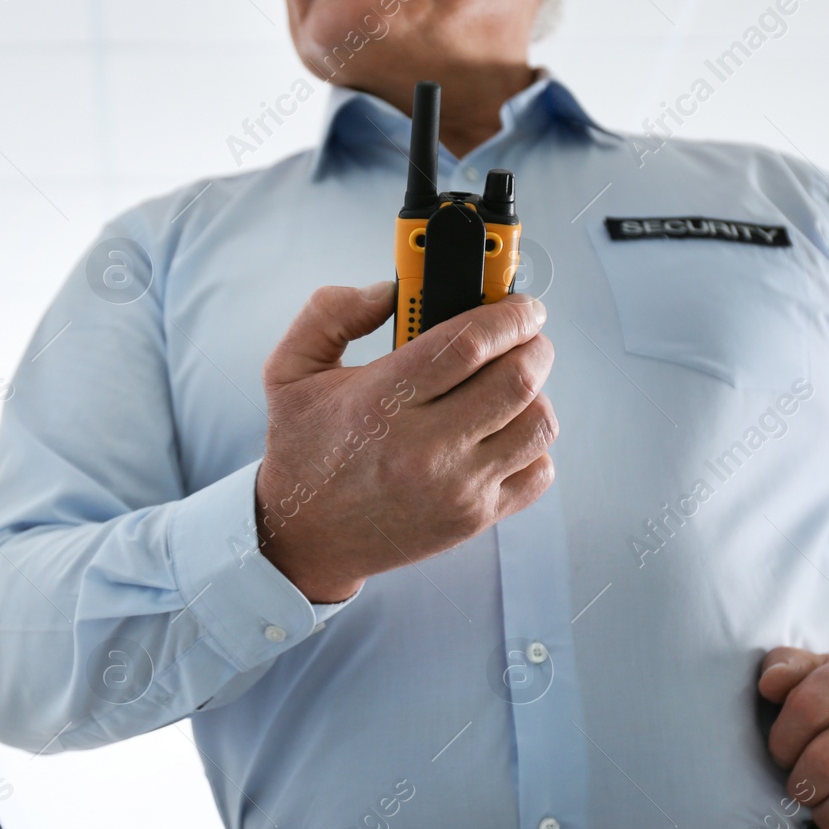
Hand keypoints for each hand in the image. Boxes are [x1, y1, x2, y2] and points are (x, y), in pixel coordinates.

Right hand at [257, 281, 556, 602]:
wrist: (305, 537)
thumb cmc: (303, 449)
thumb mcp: (290, 370)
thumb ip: (331, 313)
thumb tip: (390, 290)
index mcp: (381, 401)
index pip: (470, 343)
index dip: (510, 314)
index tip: (521, 305)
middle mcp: (424, 448)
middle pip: (518, 379)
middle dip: (534, 345)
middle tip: (525, 337)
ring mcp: (456, 488)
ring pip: (537, 424)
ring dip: (536, 394)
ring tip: (510, 386)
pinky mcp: (474, 519)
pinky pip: (538, 471)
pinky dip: (533, 445)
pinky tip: (504, 433)